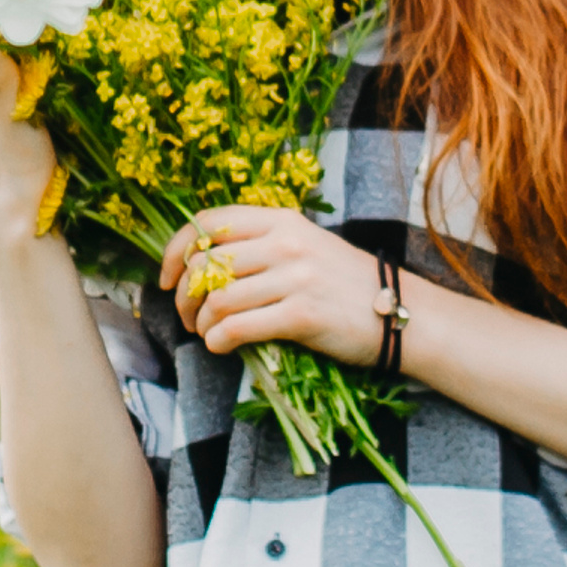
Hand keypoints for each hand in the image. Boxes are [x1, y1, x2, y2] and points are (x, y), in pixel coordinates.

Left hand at [160, 206, 388, 366]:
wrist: (400, 313)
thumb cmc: (345, 283)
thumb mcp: (304, 245)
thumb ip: (260, 245)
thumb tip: (202, 266)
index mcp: (280, 220)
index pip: (208, 222)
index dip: (175, 249)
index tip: (166, 277)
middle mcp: (285, 243)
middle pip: (206, 263)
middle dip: (185, 295)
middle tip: (188, 316)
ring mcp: (295, 277)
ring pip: (219, 298)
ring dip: (202, 322)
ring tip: (207, 333)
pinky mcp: (302, 315)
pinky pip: (239, 327)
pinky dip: (219, 340)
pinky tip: (221, 346)